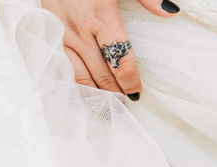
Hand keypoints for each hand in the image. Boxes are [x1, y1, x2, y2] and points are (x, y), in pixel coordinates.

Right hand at [40, 0, 176, 97]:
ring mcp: (61, 35)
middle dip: (116, 93)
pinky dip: (72, 85)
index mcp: (102, 16)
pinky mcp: (47, 35)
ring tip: (107, 107)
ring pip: (79, 77)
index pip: (121, 61)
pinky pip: (59, 69)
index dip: (131, 82)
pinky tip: (82, 94)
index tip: (137, 92)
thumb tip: (170, 11)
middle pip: (102, 75)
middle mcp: (80, 30)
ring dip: (95, 95)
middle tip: (125, 103)